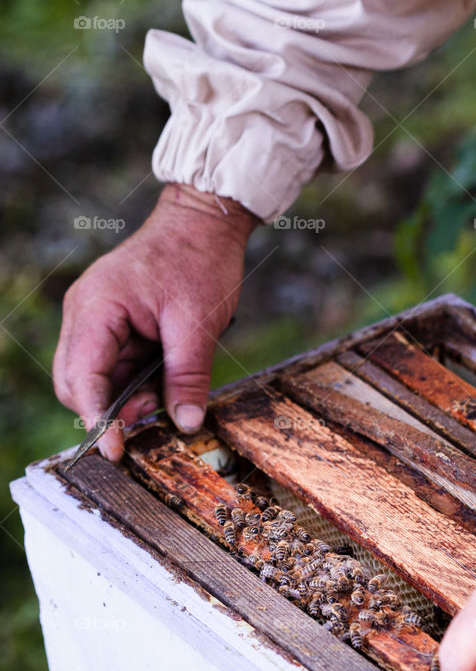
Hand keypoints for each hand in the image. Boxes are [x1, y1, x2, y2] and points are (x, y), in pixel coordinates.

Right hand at [54, 183, 258, 459]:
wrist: (204, 220)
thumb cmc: (199, 260)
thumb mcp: (198, 325)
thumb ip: (188, 377)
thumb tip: (186, 423)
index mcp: (96, 309)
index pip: (82, 378)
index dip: (98, 419)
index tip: (115, 450)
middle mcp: (84, 313)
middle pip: (76, 382)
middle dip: (108, 409)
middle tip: (150, 421)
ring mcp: (95, 316)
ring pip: (94, 376)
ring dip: (124, 396)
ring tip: (164, 397)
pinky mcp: (112, 320)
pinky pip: (113, 362)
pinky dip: (133, 380)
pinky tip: (163, 382)